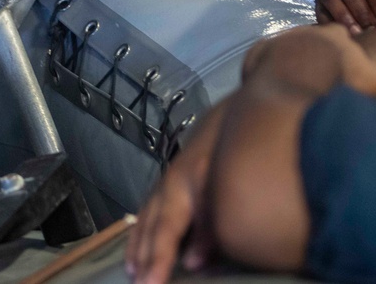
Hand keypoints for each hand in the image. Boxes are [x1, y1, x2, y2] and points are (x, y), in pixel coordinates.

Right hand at [125, 104, 225, 283]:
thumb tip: (194, 261)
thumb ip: (209, 225)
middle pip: (149, 225)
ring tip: (133, 266)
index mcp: (179, 187)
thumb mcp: (224, 184)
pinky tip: (147, 233)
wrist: (241, 109)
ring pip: (148, 214)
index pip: (163, 232)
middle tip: (135, 282)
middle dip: (142, 254)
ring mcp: (172, 177)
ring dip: (139, 242)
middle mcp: (169, 183)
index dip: (156, 261)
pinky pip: (153, 205)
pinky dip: (146, 225)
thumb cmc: (233, 145)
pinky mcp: (179, 173)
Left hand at [247, 24, 375, 104]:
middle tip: (319, 73)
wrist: (293, 82)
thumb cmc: (337, 80)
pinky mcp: (260, 53)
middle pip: (312, 40)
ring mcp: (280, 41)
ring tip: (296, 81)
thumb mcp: (374, 83)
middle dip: (316, 52)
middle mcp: (305, 32)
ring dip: (291, 60)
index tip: (345, 64)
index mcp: (334, 35)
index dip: (344, 49)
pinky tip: (274, 83)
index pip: (341, 35)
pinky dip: (269, 68)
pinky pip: (265, 58)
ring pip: (287, 48)